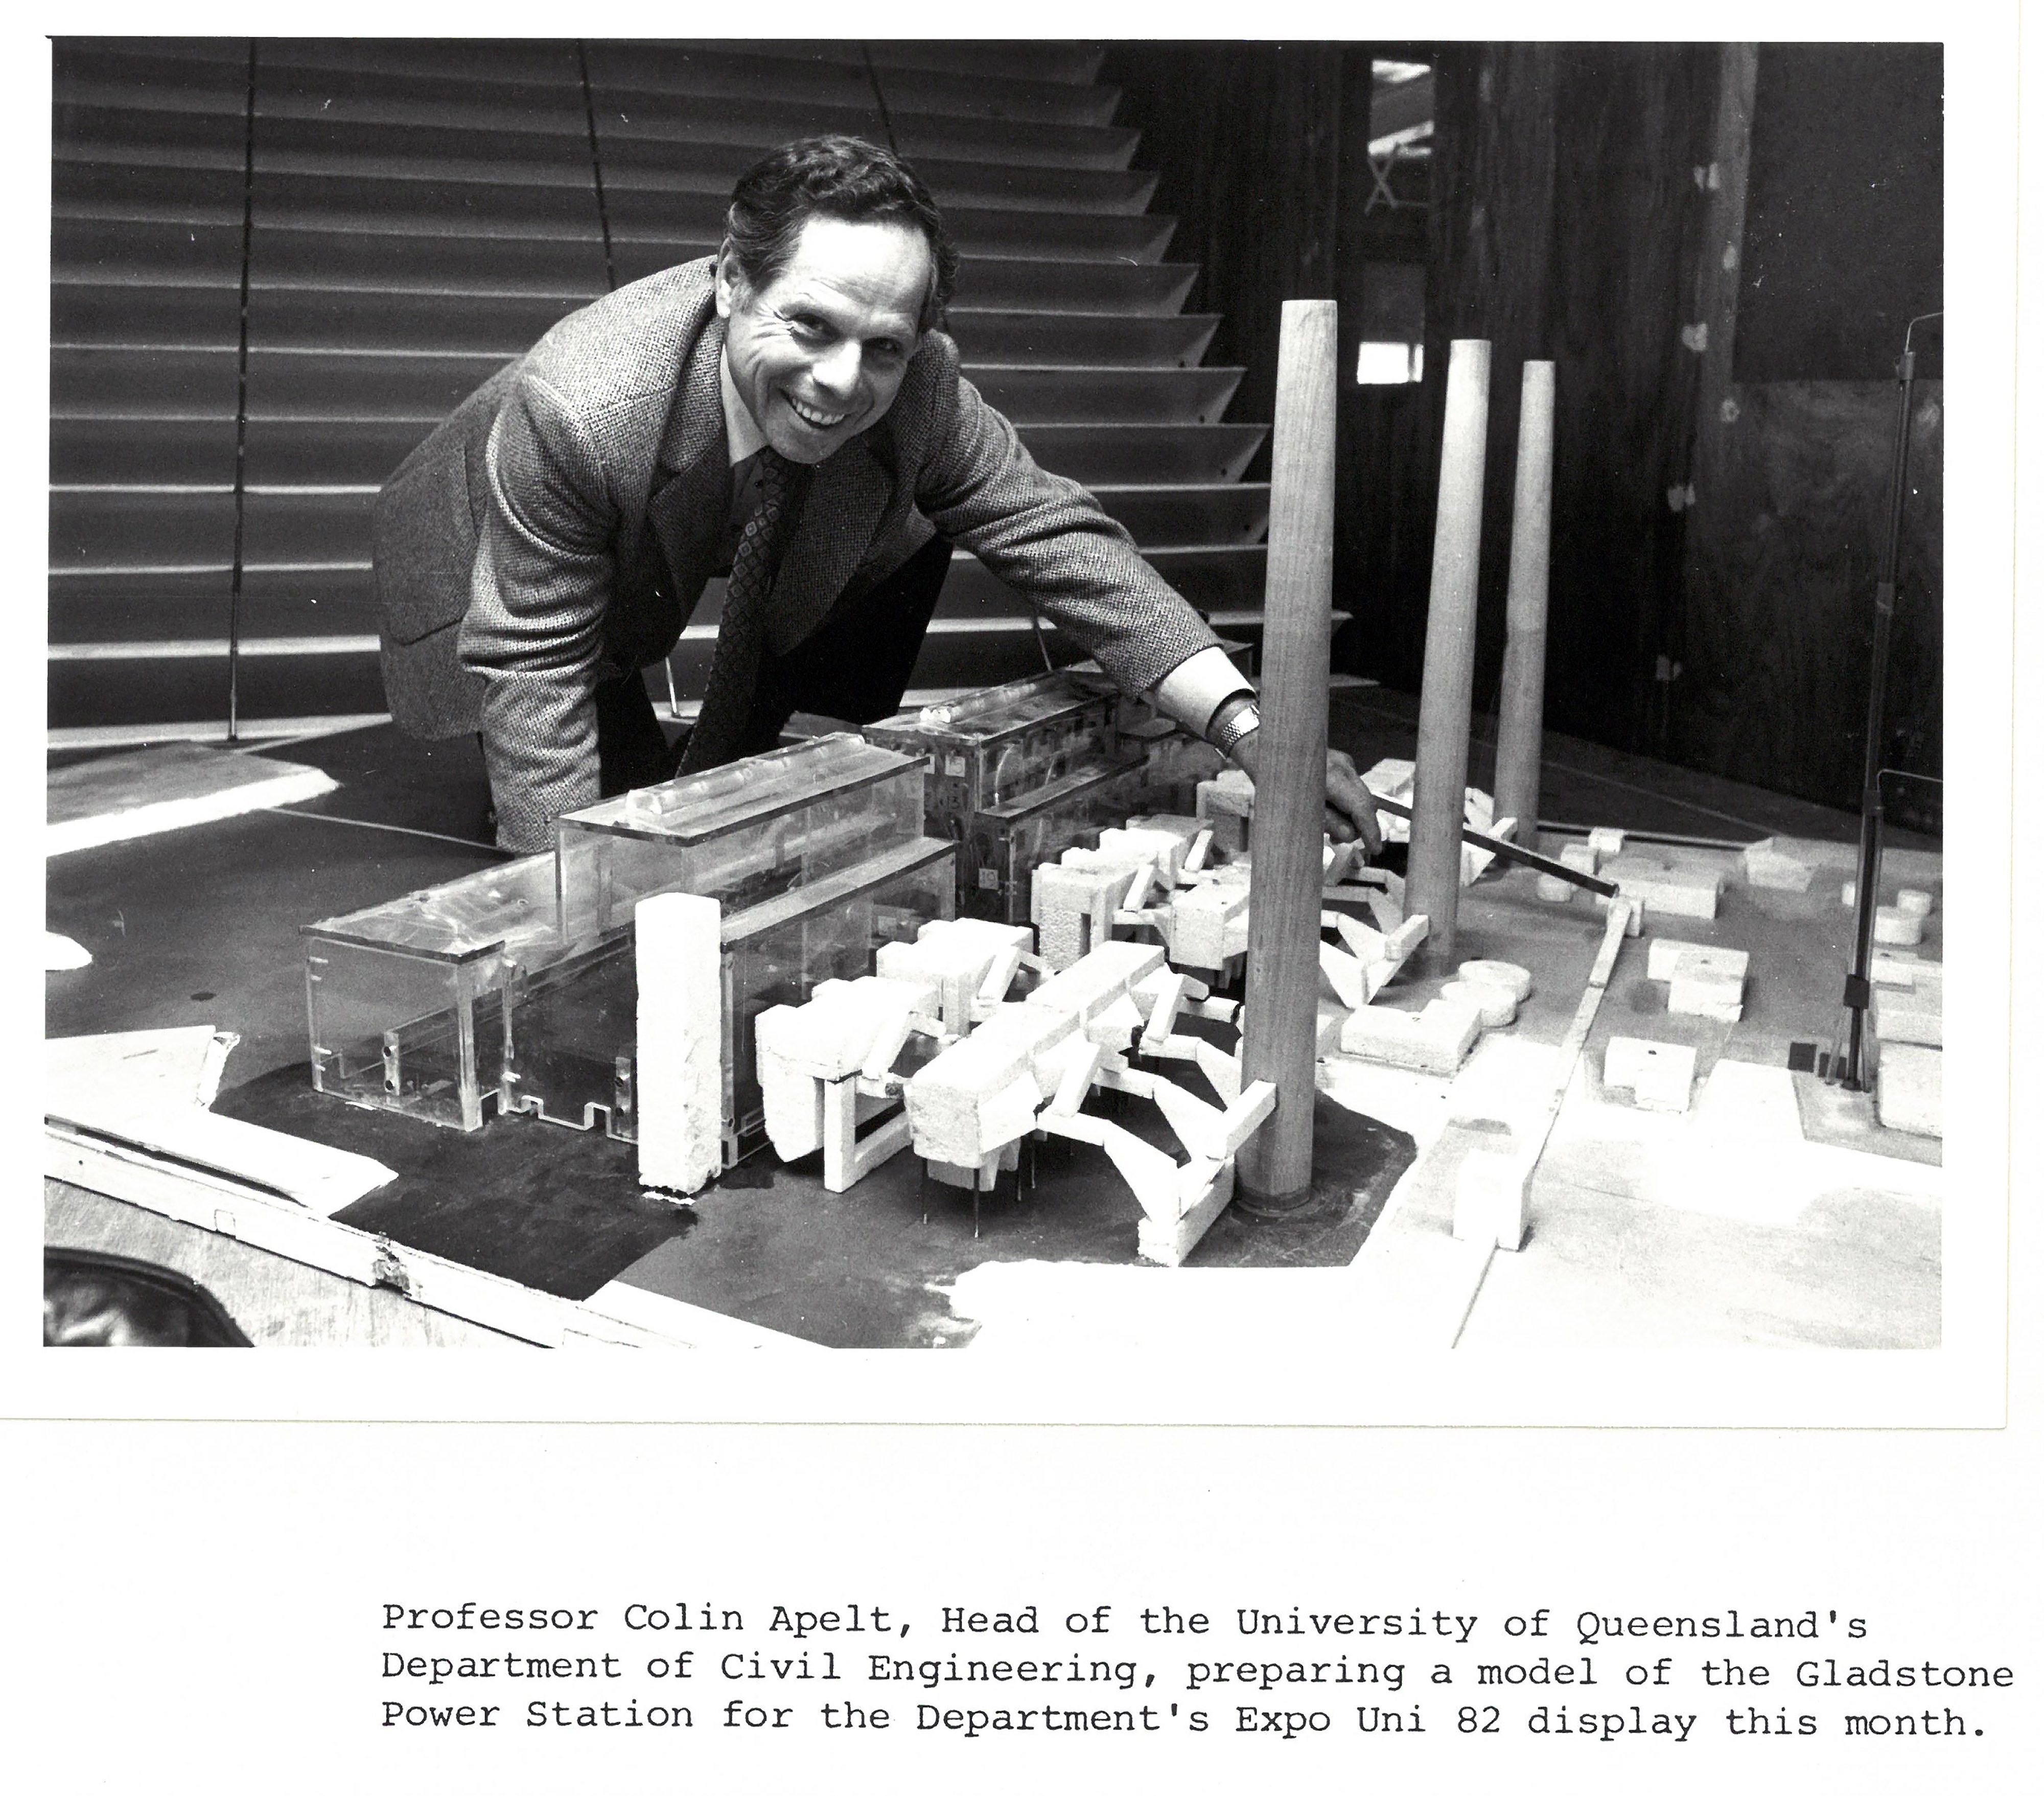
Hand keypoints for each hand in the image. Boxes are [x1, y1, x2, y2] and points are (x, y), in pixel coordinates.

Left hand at [1228, 733, 1381, 858]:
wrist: (1265, 745)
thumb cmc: (1273, 779)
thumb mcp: (1294, 808)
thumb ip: (1326, 822)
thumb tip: (1350, 836)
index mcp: (1332, 776)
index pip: (1362, 807)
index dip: (1371, 830)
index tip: (1377, 848)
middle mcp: (1344, 766)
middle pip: (1366, 802)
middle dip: (1360, 826)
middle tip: (1338, 841)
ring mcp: (1345, 761)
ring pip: (1360, 796)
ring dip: (1351, 816)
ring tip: (1329, 829)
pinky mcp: (1342, 762)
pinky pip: (1352, 788)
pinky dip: (1346, 803)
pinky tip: (1329, 811)